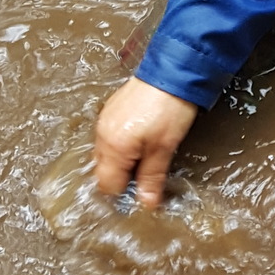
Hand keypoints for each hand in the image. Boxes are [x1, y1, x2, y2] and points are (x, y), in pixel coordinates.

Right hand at [92, 77, 197, 210]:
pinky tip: (140, 140)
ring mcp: (104, 120)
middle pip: (103, 170)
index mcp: (113, 147)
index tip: (141, 194)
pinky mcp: (111, 110)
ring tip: (145, 158)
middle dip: (121, 178)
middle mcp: (102, 135)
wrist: (172, 71)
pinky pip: (109, 137)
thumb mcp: (164, 148)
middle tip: (145, 177)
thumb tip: (145, 203)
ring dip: (122, 162)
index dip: (124, 194)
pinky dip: (121, 145)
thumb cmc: (170, 110)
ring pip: (106, 154)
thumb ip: (151, 177)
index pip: (107, 185)